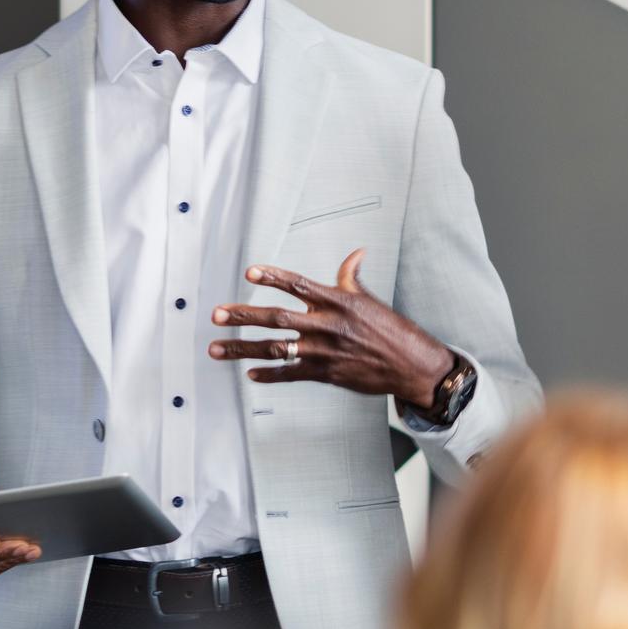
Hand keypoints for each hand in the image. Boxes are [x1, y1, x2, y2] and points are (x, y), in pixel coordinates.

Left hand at [210, 249, 455, 407]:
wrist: (412, 365)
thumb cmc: (392, 330)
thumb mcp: (370, 299)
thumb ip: (351, 277)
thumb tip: (356, 253)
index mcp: (338, 302)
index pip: (299, 284)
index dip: (273, 277)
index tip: (250, 272)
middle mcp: (327, 325)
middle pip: (277, 318)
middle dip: (243, 316)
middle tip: (216, 315)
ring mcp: (324, 352)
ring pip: (276, 349)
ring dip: (242, 349)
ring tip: (216, 349)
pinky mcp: (326, 374)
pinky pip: (291, 375)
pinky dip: (269, 375)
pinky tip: (250, 374)